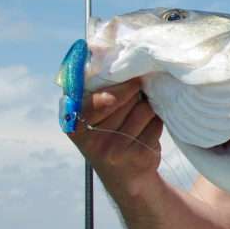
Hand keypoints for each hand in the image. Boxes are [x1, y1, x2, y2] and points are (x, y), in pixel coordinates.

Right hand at [66, 78, 162, 198]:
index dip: (116, 89)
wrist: (126, 178)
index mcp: (73, 124)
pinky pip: (156, 123)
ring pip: (144, 108)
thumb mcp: (91, 117)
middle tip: (136, 97)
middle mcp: (91, 140)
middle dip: (135, 94)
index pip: (96, 99)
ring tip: (139, 117)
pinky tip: (147, 131)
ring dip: (148, 107)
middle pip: (126, 98)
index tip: (132, 82)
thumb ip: (94, 90)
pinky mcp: (138, 156)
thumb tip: (107, 50)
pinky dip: (156, 122)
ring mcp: (115, 150)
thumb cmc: (109, 136)